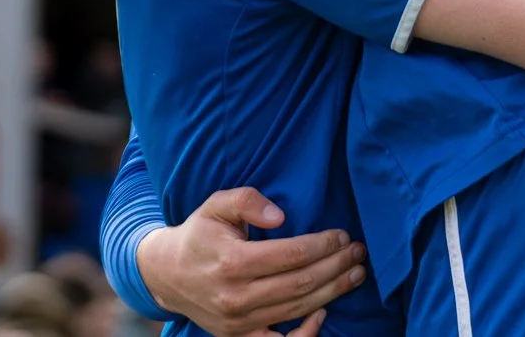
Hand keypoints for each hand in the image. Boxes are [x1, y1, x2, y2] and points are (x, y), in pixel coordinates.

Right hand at [136, 188, 367, 336]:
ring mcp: (239, 322)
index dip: (322, 245)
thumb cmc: (199, 235)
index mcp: (233, 261)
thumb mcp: (216, 205)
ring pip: (297, 308)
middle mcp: (237, 296)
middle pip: (301, 283)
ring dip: (333, 292)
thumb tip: (281, 216)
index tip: (342, 235)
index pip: (291, 255)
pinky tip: (324, 312)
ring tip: (355, 274)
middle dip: (336, 266)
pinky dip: (306, 332)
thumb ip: (247, 200)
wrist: (167, 274)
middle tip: (358, 252)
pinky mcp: (240, 336)